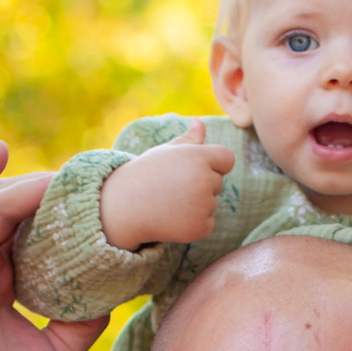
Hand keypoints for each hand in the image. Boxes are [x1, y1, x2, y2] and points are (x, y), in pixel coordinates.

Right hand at [100, 119, 235, 249]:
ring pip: (212, 204)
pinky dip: (195, 223)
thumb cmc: (146, 174)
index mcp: (198, 157)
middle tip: (173, 187)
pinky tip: (173, 217)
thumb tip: (200, 123)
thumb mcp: (166, 152)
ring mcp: (202, 205)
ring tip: (170, 201)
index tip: (193, 169)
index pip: (227, 159)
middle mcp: (203, 180)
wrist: (124, 206)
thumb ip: (189, 140)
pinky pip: (208, 223)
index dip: (214, 164)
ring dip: (197, 205)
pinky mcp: (199, 227)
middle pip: (218, 183)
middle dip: (201, 185)